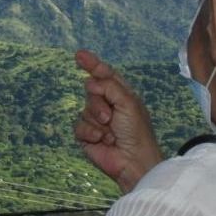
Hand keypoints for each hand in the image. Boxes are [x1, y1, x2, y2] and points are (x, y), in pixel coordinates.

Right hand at [74, 50, 162, 192]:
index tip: (79, 55)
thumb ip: (109, 86)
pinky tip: (102, 140)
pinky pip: (78, 126)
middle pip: (91, 89)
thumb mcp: (128, 102)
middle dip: (98, 102)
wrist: (132, 161)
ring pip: (84, 109)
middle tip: (109, 116)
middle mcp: (108, 105)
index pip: (104, 75)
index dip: (92, 64)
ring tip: (110, 132)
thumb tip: (89, 81)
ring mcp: (96, 120)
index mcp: (121, 94)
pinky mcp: (86, 135)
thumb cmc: (136, 132)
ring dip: (97, 120)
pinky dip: (90, 132)